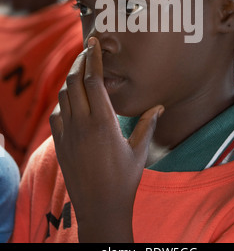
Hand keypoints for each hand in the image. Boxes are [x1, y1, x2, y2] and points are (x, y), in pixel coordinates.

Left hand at [50, 37, 163, 242]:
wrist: (100, 208)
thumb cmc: (124, 180)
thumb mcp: (140, 151)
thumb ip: (148, 124)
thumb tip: (160, 106)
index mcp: (103, 122)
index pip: (93, 81)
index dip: (94, 59)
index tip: (94, 42)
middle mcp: (82, 124)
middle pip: (74, 82)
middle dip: (80, 62)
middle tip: (88, 50)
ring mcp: (68, 134)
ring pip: (63, 95)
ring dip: (70, 79)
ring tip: (81, 70)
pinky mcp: (60, 144)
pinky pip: (56, 114)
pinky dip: (63, 101)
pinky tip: (71, 100)